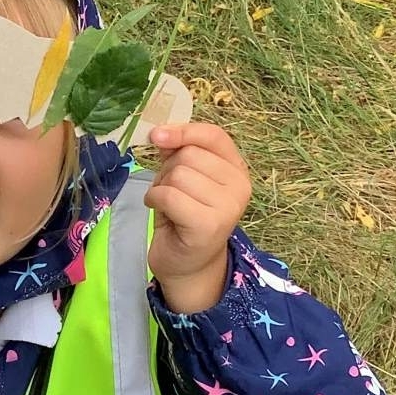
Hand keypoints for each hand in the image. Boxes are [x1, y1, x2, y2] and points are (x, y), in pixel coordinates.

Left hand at [143, 122, 249, 312]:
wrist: (188, 263)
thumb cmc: (184, 216)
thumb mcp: (183, 176)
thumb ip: (179, 152)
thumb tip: (162, 134)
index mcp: (237, 169)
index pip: (213, 135)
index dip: (183, 131)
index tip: (157, 136)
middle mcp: (240, 186)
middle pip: (189, 154)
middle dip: (167, 169)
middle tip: (170, 191)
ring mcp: (227, 207)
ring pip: (178, 174)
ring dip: (161, 187)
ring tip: (167, 204)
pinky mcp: (208, 225)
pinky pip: (170, 195)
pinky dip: (155, 199)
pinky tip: (161, 212)